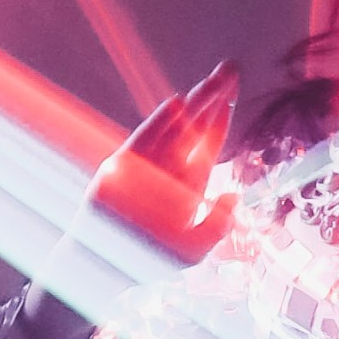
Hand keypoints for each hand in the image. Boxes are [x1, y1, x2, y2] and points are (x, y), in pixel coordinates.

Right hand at [86, 58, 243, 269]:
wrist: (104, 269)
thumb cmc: (148, 260)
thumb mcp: (193, 249)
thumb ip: (217, 226)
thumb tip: (232, 195)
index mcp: (186, 181)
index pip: (207, 142)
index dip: (221, 116)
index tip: (234, 91)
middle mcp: (166, 168)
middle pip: (194, 126)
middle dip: (213, 97)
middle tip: (230, 69)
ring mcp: (144, 167)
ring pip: (173, 128)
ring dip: (193, 104)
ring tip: (213, 81)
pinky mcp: (121, 171)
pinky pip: (143, 142)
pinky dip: (158, 125)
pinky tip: (176, 106)